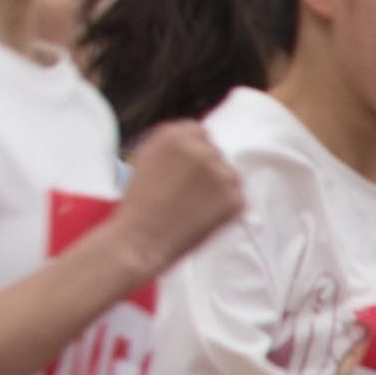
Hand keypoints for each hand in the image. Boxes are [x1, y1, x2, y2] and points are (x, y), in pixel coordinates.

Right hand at [112, 117, 247, 271]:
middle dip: (206, 172)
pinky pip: (237, 199)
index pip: (200, 133)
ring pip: (229, 175)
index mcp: (174, 135)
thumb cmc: (138, 206)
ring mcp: (219, 173)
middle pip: (215, 154)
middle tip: (187, 196)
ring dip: (218, 189)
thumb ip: (173, 146)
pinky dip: (225, 210)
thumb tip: (199, 141)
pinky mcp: (234, 198)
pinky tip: (202, 219)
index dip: (194, 153)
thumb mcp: (146, 159)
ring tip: (192, 209)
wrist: (140, 241)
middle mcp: (200, 149)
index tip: (188, 171)